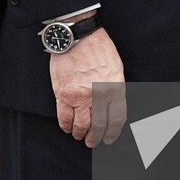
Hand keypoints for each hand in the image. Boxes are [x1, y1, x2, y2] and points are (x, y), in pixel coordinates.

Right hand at [49, 26, 125, 148]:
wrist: (78, 37)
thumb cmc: (99, 49)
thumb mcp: (116, 68)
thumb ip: (115, 89)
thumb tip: (113, 107)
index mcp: (115, 88)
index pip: (116, 118)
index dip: (113, 132)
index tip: (109, 138)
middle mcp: (98, 95)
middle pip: (98, 126)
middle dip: (95, 138)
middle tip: (93, 142)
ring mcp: (79, 96)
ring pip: (80, 126)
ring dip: (80, 134)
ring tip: (80, 136)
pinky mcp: (63, 94)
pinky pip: (64, 117)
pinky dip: (66, 126)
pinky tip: (68, 127)